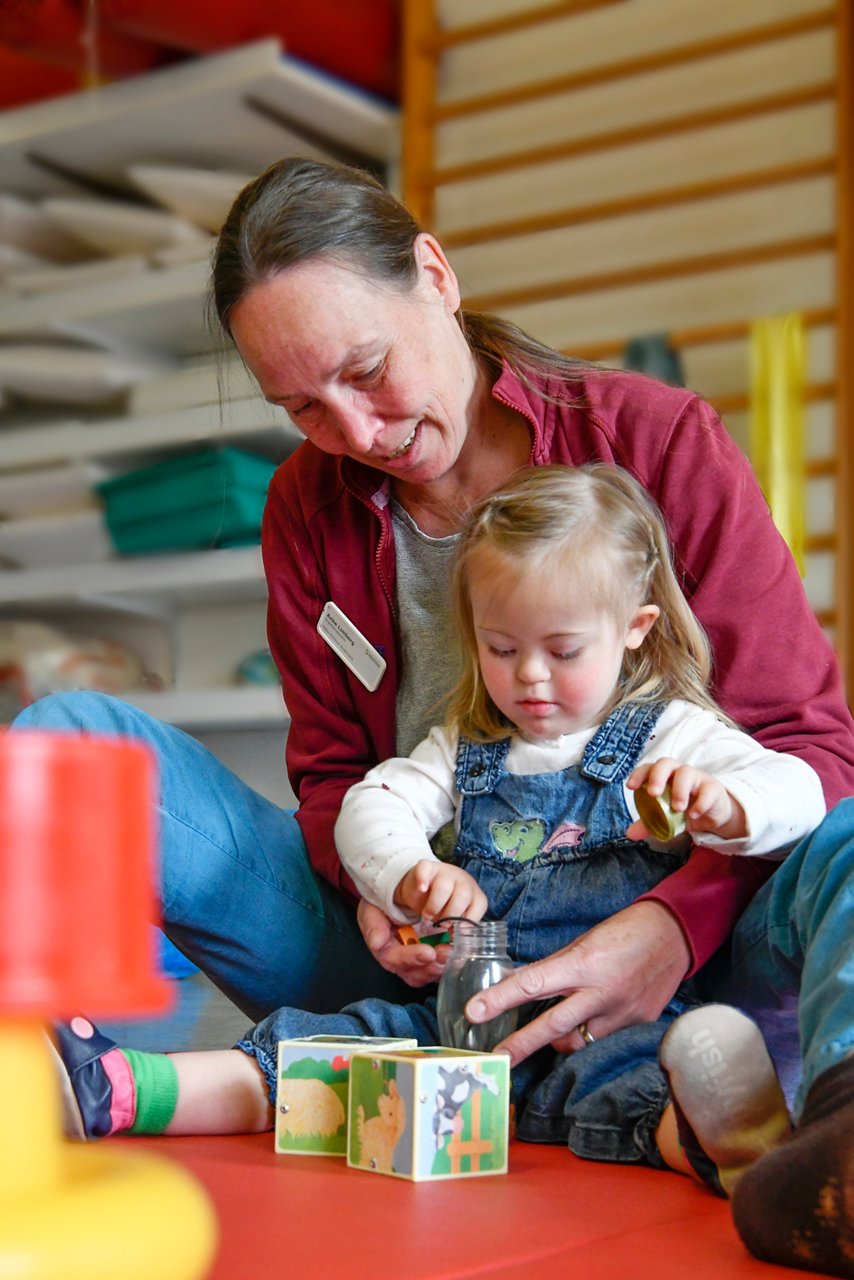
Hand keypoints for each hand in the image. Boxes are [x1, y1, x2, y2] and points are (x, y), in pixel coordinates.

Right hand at [356, 898, 448, 987]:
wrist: (393, 899)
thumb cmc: (380, 907)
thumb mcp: (371, 911)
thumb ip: (373, 926)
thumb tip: (376, 943)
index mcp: (385, 951)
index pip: (395, 961)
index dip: (411, 958)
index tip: (428, 952)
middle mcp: (401, 961)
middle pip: (414, 974)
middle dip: (430, 967)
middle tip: (446, 954)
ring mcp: (416, 961)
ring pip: (428, 973)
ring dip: (441, 966)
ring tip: (453, 953)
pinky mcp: (430, 957)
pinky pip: (439, 967)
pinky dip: (448, 964)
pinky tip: (457, 954)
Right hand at [394, 859, 487, 923]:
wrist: (424, 886)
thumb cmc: (442, 906)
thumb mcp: (452, 918)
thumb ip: (455, 932)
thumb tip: (453, 952)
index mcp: (474, 894)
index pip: (480, 904)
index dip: (468, 920)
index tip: (456, 931)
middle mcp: (462, 881)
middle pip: (463, 895)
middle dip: (451, 914)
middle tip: (441, 923)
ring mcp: (445, 871)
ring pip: (444, 886)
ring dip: (435, 905)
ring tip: (428, 915)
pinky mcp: (427, 866)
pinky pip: (425, 869)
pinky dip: (423, 880)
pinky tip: (422, 889)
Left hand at [464, 901, 690, 1063]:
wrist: (675, 934)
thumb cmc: (625, 931)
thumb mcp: (584, 943)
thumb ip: (556, 968)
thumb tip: (524, 984)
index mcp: (583, 964)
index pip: (533, 984)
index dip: (500, 999)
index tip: (474, 1012)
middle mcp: (601, 992)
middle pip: (553, 1026)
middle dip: (521, 1045)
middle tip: (496, 1059)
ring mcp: (621, 1013)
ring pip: (578, 1041)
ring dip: (559, 1041)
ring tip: (545, 1035)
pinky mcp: (637, 1024)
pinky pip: (603, 1039)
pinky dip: (590, 1034)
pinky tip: (588, 1025)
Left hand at [627, 758, 746, 840]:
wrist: (712, 815)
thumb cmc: (685, 808)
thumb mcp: (666, 817)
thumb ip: (649, 822)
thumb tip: (630, 833)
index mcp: (664, 776)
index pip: (649, 768)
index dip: (639, 774)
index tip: (631, 786)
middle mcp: (678, 772)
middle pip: (666, 763)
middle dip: (657, 777)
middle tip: (653, 794)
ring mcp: (697, 778)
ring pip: (687, 772)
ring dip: (679, 790)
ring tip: (677, 808)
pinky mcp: (713, 788)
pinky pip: (707, 790)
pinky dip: (700, 802)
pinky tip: (694, 814)